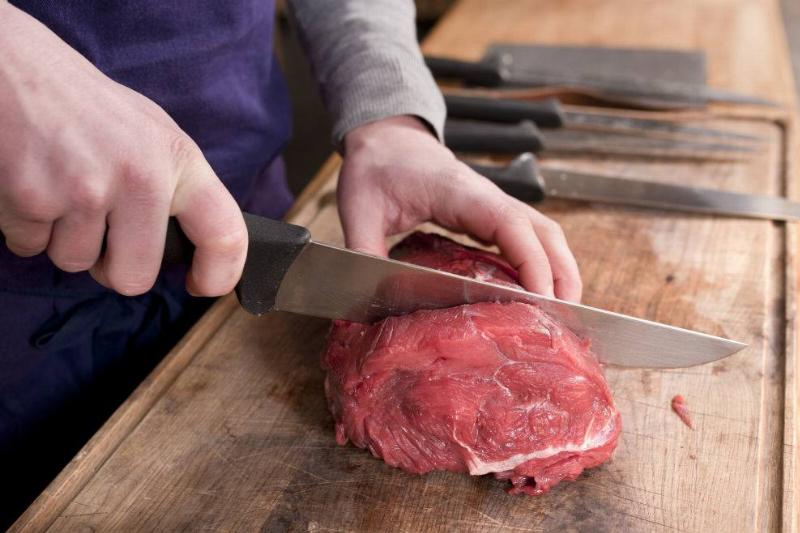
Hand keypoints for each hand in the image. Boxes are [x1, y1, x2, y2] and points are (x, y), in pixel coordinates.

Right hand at [0, 4, 246, 295]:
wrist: (11, 65)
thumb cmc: (85, 105)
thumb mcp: (150, 132)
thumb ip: (174, 187)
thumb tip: (193, 245)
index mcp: (177, 159)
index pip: (224, 233)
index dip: (219, 273)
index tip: (202, 285)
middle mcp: (139, 177)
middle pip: (134, 278)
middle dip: (113, 267)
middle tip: (100, 231)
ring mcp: (84, 189)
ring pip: (75, 264)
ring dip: (62, 239)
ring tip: (59, 187)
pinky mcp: (31, 197)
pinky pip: (30, 247)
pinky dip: (26, 226)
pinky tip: (30, 182)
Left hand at [338, 115, 581, 301]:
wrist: (384, 140)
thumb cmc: (374, 167)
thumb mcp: (359, 208)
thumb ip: (364, 249)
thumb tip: (370, 293)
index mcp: (460, 193)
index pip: (511, 225)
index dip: (532, 262)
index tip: (541, 300)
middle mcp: (487, 197)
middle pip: (543, 231)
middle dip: (561, 273)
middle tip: (564, 318)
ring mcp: (493, 205)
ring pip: (543, 234)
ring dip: (559, 269)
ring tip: (561, 312)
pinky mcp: (489, 214)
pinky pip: (528, 237)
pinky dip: (541, 263)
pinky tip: (538, 293)